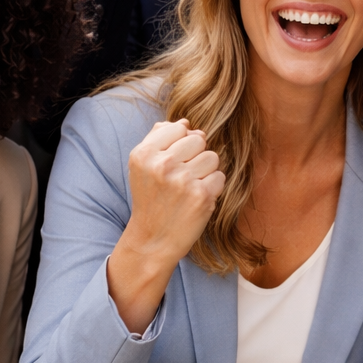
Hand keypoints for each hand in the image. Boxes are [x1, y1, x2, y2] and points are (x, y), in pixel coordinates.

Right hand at [108, 120, 224, 331]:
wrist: (153, 239)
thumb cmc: (152, 199)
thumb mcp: (143, 166)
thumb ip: (159, 138)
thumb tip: (186, 122)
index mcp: (144, 153)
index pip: (179, 127)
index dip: (181, 143)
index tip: (173, 161)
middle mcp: (161, 164)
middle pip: (199, 139)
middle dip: (196, 156)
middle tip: (182, 177)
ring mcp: (182, 180)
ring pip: (212, 157)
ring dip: (206, 172)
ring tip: (190, 188)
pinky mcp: (201, 195)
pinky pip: (220, 176)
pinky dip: (213, 188)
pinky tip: (197, 199)